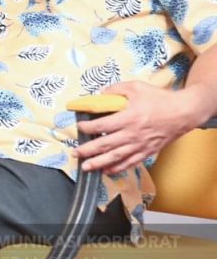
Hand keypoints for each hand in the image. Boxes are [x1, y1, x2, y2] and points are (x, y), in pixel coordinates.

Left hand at [74, 81, 201, 173]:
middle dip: (88, 150)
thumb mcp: (136, 87)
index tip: (79, 127)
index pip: (102, 126)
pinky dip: (118, 168)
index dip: (88, 127)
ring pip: (116, 157)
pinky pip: (130, 162)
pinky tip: (107, 171)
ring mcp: (140, 145)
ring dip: (99, 163)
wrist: (183, 112)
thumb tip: (99, 94)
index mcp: (129, 117)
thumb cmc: (159, 99)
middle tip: (75, 153)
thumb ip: (115, 90)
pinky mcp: (148, 152)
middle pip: (105, 145)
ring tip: (85, 167)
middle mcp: (133, 134)